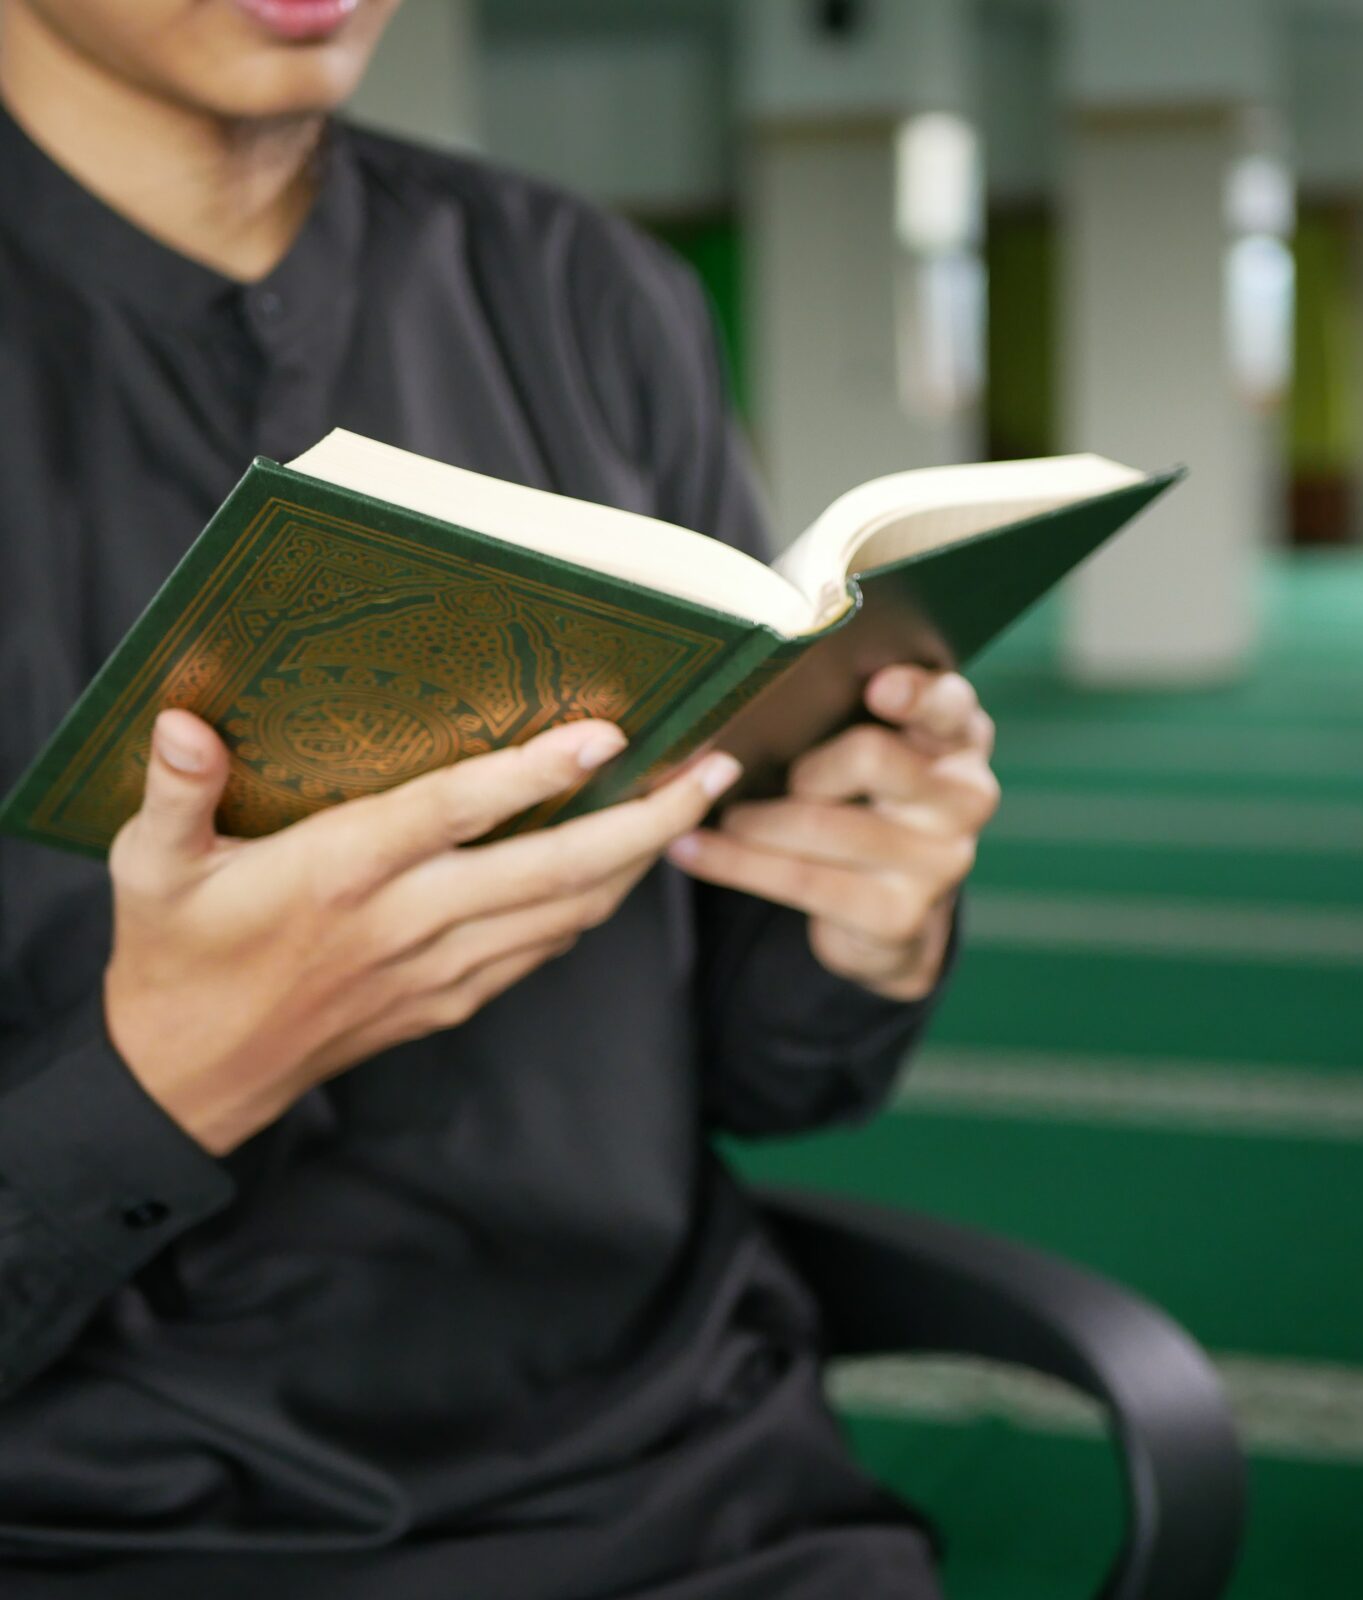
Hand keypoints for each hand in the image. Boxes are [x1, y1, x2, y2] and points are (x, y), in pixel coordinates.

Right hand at [105, 709, 741, 1154]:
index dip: (534, 774)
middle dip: (648, 818)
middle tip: (713, 767)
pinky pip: (545, 948)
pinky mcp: (451, 1000)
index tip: (608, 735)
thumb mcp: (150, 867)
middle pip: (555, 869)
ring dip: (640, 858)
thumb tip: (183, 720)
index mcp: (340, 873)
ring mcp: (439, 970)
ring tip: (690, 801)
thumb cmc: (174, 956)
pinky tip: (624, 864)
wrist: (189, 1080)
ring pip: (569, 912)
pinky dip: (596, 905)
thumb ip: (174, 791)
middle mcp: (407, 922)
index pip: (455, 814)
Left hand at [668, 666, 997, 1000]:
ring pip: (821, 823)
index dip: (915, 694)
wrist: (886, 912)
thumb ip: (850, 713)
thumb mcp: (874, 751)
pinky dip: (733, 863)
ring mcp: (940, 862)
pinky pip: (800, 880)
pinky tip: (689, 849)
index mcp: (960, 739)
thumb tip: (752, 680)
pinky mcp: (900, 915)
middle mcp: (965, 797)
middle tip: (751, 773)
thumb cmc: (863, 801)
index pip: (950, 704)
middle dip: (800, 767)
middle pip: (870, 758)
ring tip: (708, 811)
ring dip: (751, 819)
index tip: (876, 687)